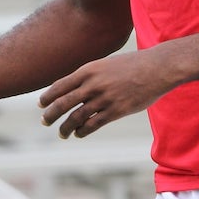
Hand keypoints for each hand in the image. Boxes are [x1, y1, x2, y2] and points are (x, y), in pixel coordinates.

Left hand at [38, 49, 169, 138]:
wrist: (157, 68)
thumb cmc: (132, 65)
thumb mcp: (106, 64)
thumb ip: (91, 75)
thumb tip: (75, 88)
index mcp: (89, 70)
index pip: (60, 85)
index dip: (48, 96)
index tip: (41, 104)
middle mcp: (93, 84)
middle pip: (63, 103)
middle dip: (50, 114)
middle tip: (44, 121)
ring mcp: (104, 98)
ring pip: (76, 117)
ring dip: (65, 127)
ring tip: (61, 133)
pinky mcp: (116, 111)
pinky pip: (93, 125)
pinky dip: (82, 131)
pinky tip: (78, 134)